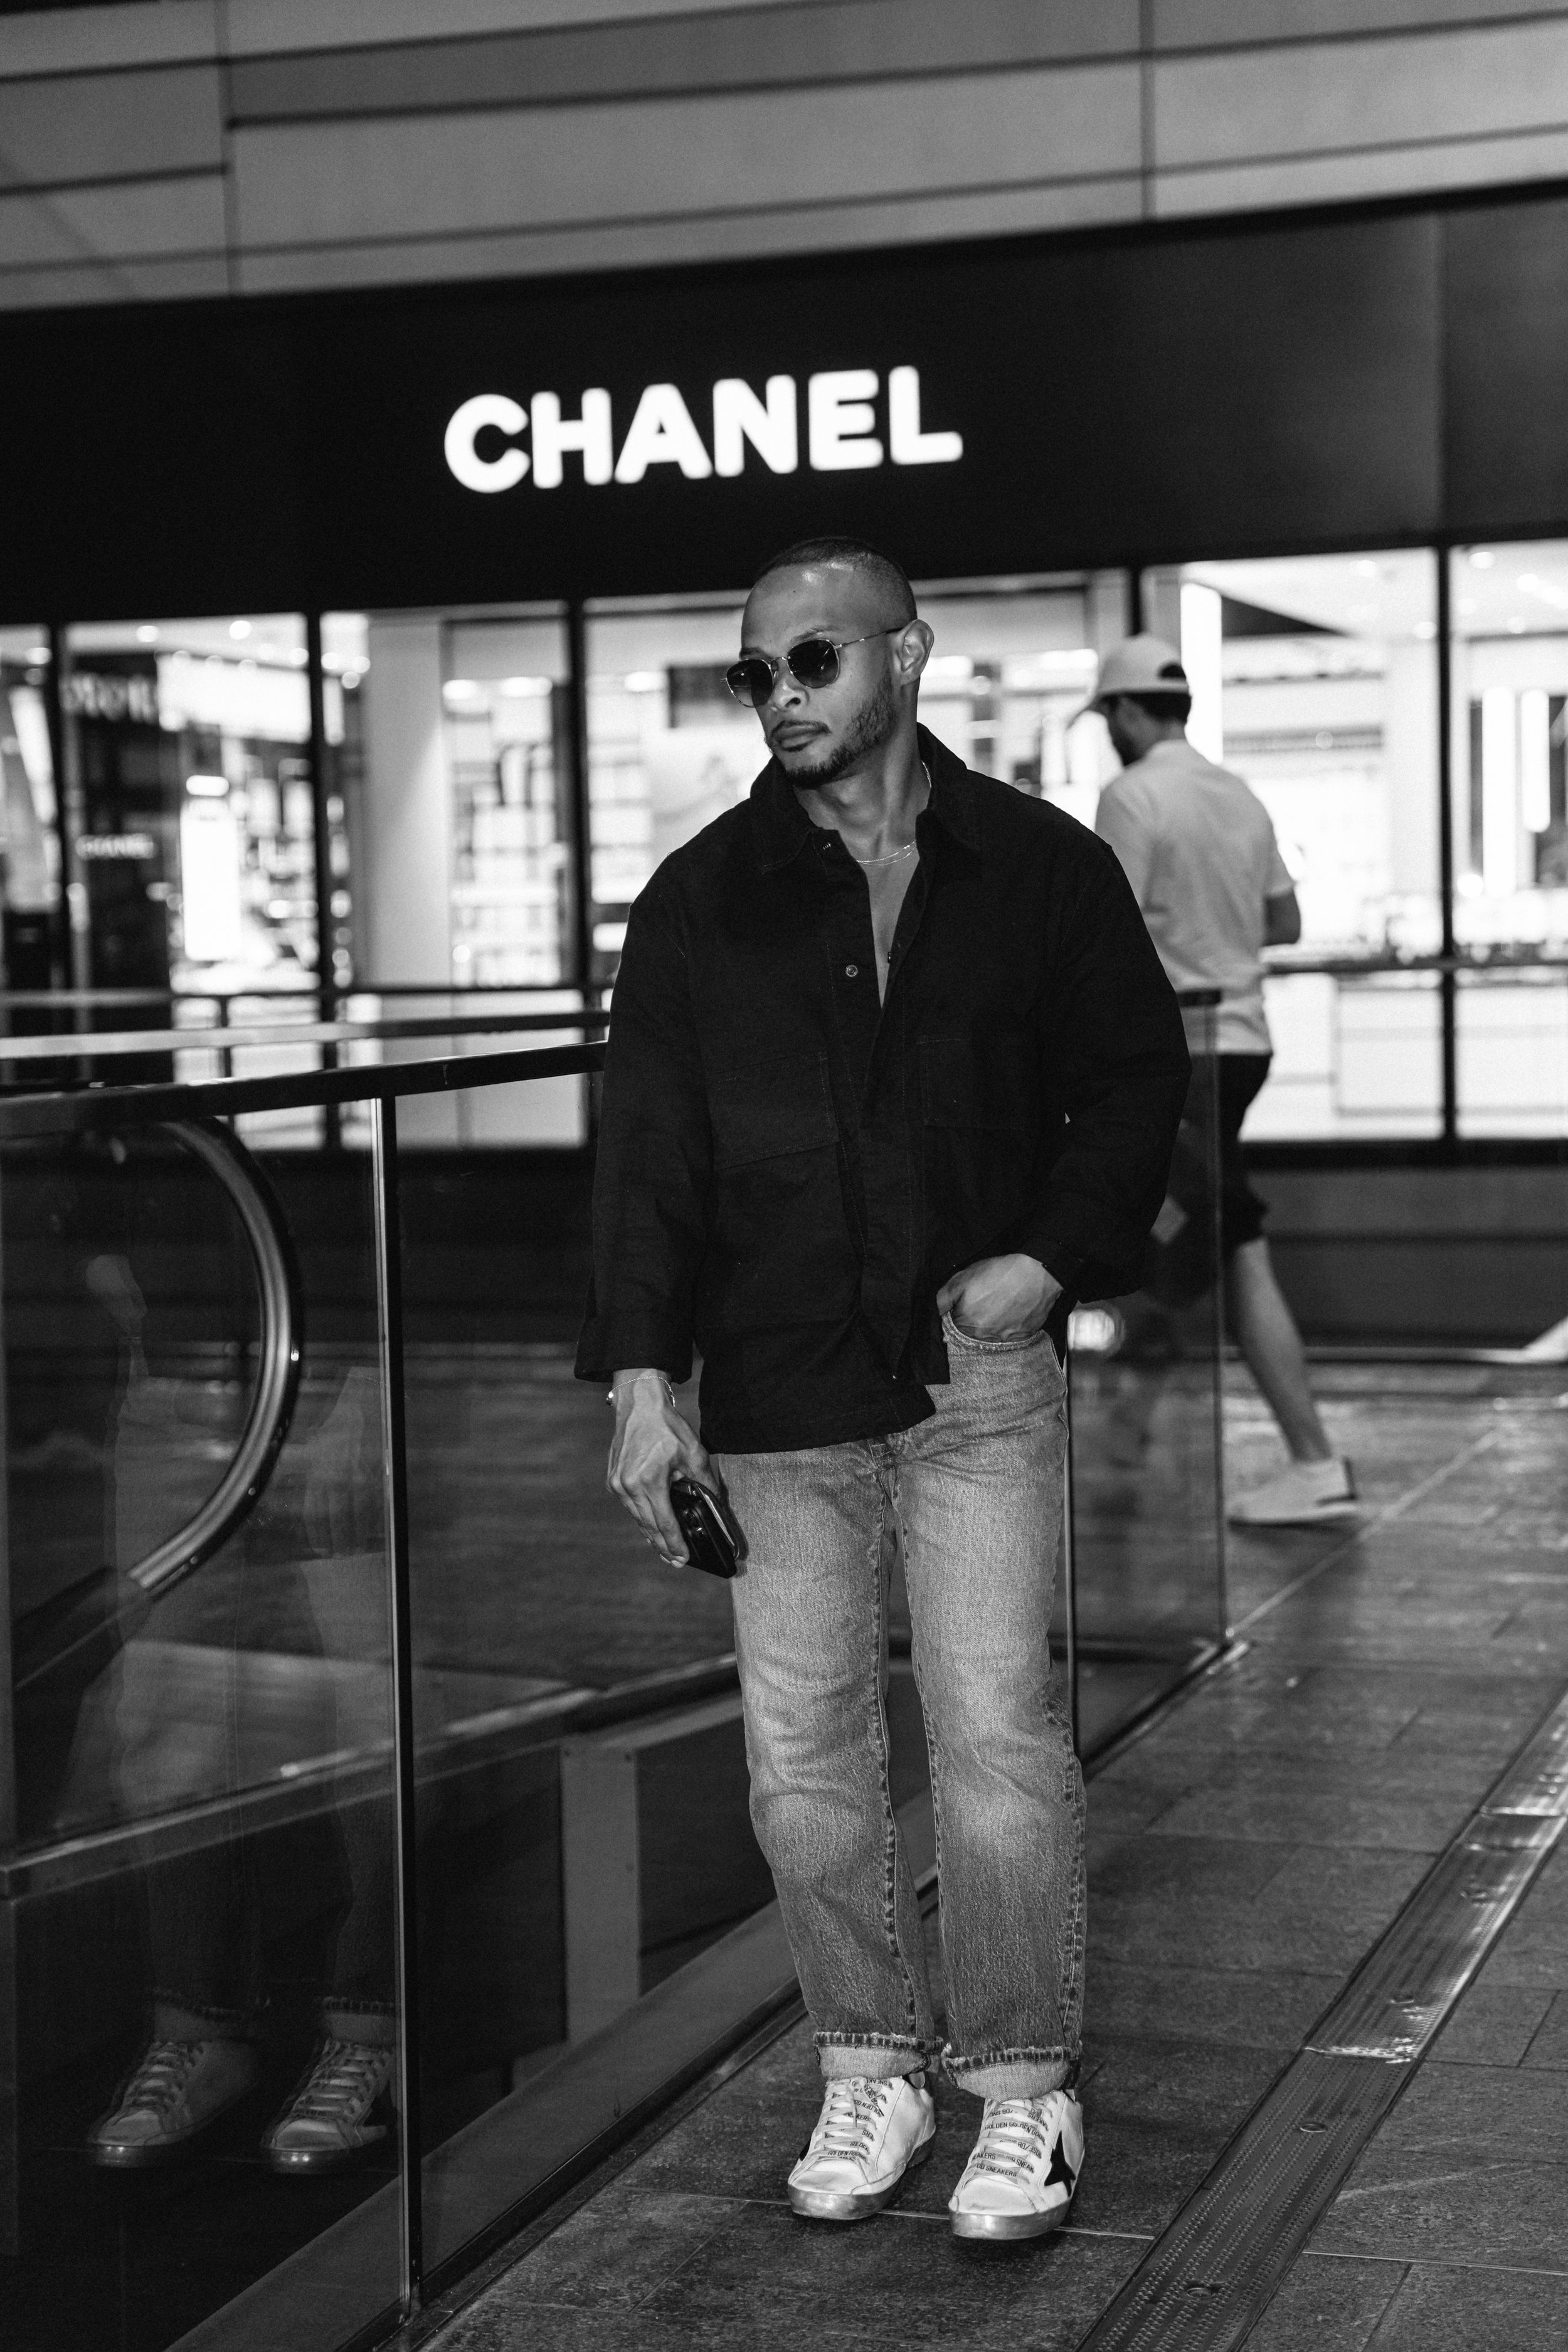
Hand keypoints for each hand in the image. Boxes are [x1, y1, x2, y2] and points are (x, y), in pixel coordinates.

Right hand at [607, 1369, 715, 1566]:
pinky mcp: (613, 1479)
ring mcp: (617, 1483)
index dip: (675, 1543)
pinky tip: (651, 1525)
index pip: (664, 1522)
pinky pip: (630, 1506)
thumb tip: (716, 1504)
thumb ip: (705, 1482)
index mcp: (649, 1480)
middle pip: (648, 1526)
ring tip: (665, 1548)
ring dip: (651, 1534)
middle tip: (675, 1562)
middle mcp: (628, 1485)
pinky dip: (641, 1517)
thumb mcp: (694, 1452)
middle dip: (663, 1545)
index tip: (683, 1559)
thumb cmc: (667, 1426)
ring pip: (637, 1518)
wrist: (639, 1404)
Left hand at [938, 1253, 1060, 1340]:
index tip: (962, 1307)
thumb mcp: (962, 1278)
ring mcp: (1004, 1340)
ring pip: (989, 1338)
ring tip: (997, 1306)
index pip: (951, 1332)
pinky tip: (1010, 1312)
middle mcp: (984, 1338)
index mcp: (966, 1326)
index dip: (955, 1317)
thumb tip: (935, 1313)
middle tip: (983, 1304)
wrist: (1036, 1273)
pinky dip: (1006, 1327)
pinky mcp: (1021, 1337)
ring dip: (989, 1326)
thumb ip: (942, 1299)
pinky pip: (1008, 1337)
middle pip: (970, 1337)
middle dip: (971, 1322)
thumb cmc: (999, 1274)